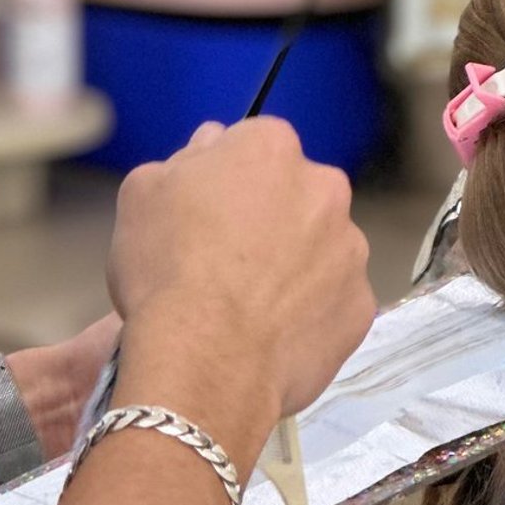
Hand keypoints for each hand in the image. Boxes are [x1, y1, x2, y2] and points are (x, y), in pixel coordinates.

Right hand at [107, 119, 374, 462]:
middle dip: (271, 218)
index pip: (255, 147)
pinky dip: (310, 313)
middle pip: (297, 195)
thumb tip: (212, 144)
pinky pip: (334, 302)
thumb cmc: (166, 268)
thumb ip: (185, 158)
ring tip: (250, 307)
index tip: (207, 213)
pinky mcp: (361, 307)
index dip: (228, 180)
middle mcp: (325, 189)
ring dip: (296, 266)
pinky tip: (273, 335)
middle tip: (228, 261)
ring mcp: (351, 250)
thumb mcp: (142, 194)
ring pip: (322, 248)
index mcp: (272, 149)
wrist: (205, 360)